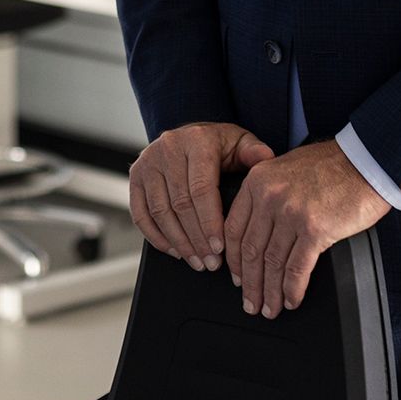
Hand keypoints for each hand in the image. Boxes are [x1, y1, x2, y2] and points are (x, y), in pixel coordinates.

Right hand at [128, 122, 274, 270]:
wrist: (189, 136)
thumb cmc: (219, 145)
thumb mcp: (240, 142)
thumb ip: (254, 152)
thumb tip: (265, 158)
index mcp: (196, 140)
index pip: (201, 188)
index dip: (210, 222)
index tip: (220, 247)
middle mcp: (167, 148)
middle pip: (180, 204)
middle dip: (196, 239)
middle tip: (211, 262)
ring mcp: (147, 162)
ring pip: (160, 212)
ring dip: (178, 242)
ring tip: (197, 261)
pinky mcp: (134, 176)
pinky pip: (140, 214)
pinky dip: (156, 237)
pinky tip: (175, 251)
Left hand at [226, 141, 392, 318]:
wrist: (366, 159)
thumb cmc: (333, 164)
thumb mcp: (286, 168)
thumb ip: (268, 193)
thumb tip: (260, 229)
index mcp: (258, 181)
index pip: (235, 228)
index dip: (234, 260)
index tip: (236, 277)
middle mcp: (270, 197)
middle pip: (251, 250)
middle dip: (249, 284)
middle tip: (250, 303)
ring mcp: (292, 213)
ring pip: (272, 263)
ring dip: (270, 292)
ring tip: (270, 308)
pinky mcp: (316, 229)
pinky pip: (297, 268)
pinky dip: (293, 289)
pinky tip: (292, 300)